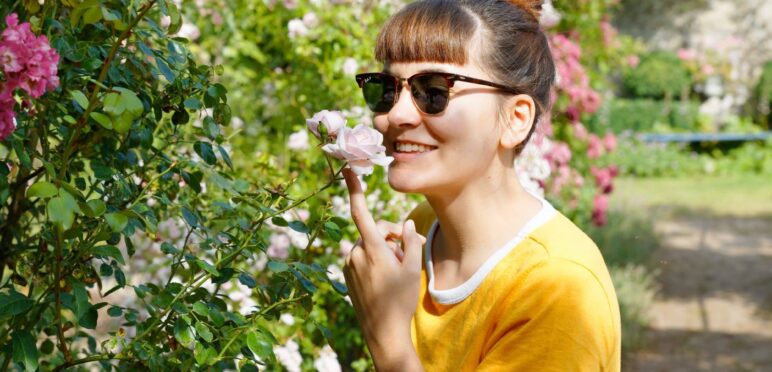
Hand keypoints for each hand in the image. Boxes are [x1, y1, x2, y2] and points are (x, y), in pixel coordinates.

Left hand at [341, 168, 424, 370]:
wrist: (382, 331)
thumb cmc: (400, 300)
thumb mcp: (413, 269)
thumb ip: (410, 243)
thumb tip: (406, 225)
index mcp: (372, 249)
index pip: (361, 212)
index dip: (354, 189)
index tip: (347, 170)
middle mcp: (356, 253)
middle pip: (374, 231)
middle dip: (391, 238)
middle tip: (408, 255)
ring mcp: (349, 264)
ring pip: (369, 245)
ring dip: (383, 251)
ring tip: (396, 272)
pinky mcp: (347, 274)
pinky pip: (362, 258)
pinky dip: (374, 261)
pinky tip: (384, 279)